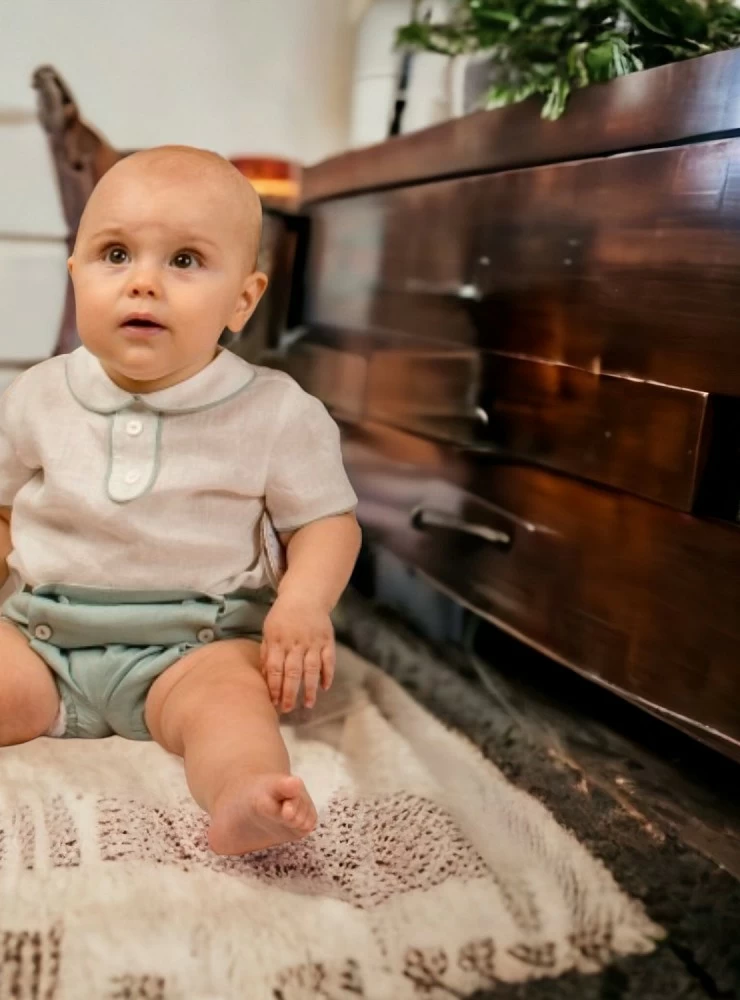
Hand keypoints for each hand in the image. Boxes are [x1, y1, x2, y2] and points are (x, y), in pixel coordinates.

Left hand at [260, 593, 335, 712]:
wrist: (305, 595)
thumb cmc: (283, 616)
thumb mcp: (269, 631)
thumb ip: (266, 653)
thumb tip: (264, 677)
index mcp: (278, 641)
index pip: (275, 668)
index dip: (274, 687)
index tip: (273, 702)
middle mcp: (295, 642)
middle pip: (292, 672)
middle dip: (289, 692)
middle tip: (288, 709)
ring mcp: (313, 642)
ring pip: (311, 668)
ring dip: (310, 688)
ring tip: (308, 704)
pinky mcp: (327, 640)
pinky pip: (329, 660)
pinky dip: (328, 674)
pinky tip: (325, 687)